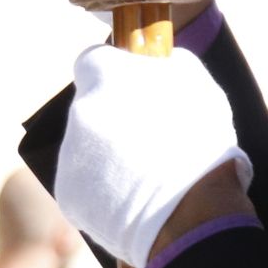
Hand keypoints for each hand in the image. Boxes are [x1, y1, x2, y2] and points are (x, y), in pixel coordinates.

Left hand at [54, 43, 251, 267]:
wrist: (189, 208)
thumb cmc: (198, 139)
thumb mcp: (196, 82)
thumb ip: (169, 63)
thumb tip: (160, 60)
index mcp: (106, 76)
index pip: (92, 59)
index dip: (112, 71)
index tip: (131, 85)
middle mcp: (79, 111)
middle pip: (91, 107)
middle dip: (115, 117)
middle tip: (150, 136)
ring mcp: (70, 155)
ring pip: (88, 148)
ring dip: (110, 154)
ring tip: (149, 174)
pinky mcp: (69, 194)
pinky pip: (87, 184)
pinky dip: (106, 189)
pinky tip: (137, 198)